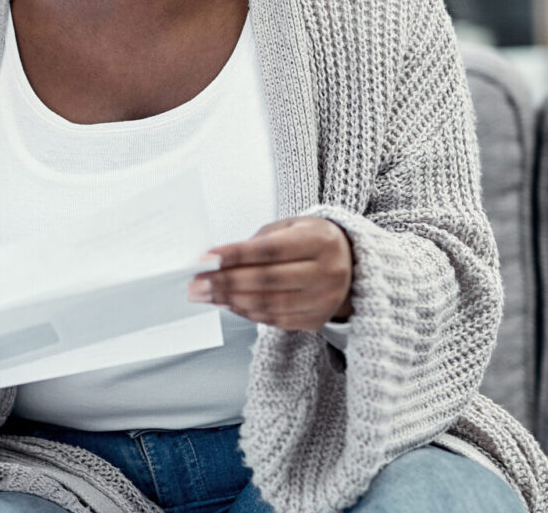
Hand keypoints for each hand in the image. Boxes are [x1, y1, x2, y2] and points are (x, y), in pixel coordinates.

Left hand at [188, 216, 353, 330]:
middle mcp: (327, 273)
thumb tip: (215, 259)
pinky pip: (275, 319)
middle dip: (225, 282)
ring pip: (269, 304)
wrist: (351, 264)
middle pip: (267, 280)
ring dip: (230, 300)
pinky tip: (228, 304)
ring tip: (206, 295)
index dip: (236, 255)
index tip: (207, 258)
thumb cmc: (312, 241)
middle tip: (196, 283)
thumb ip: (256, 243)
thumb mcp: (291, 228)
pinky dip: (247, 312)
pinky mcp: (316, 319)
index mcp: (320, 242)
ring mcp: (323, 300)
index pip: (271, 250)